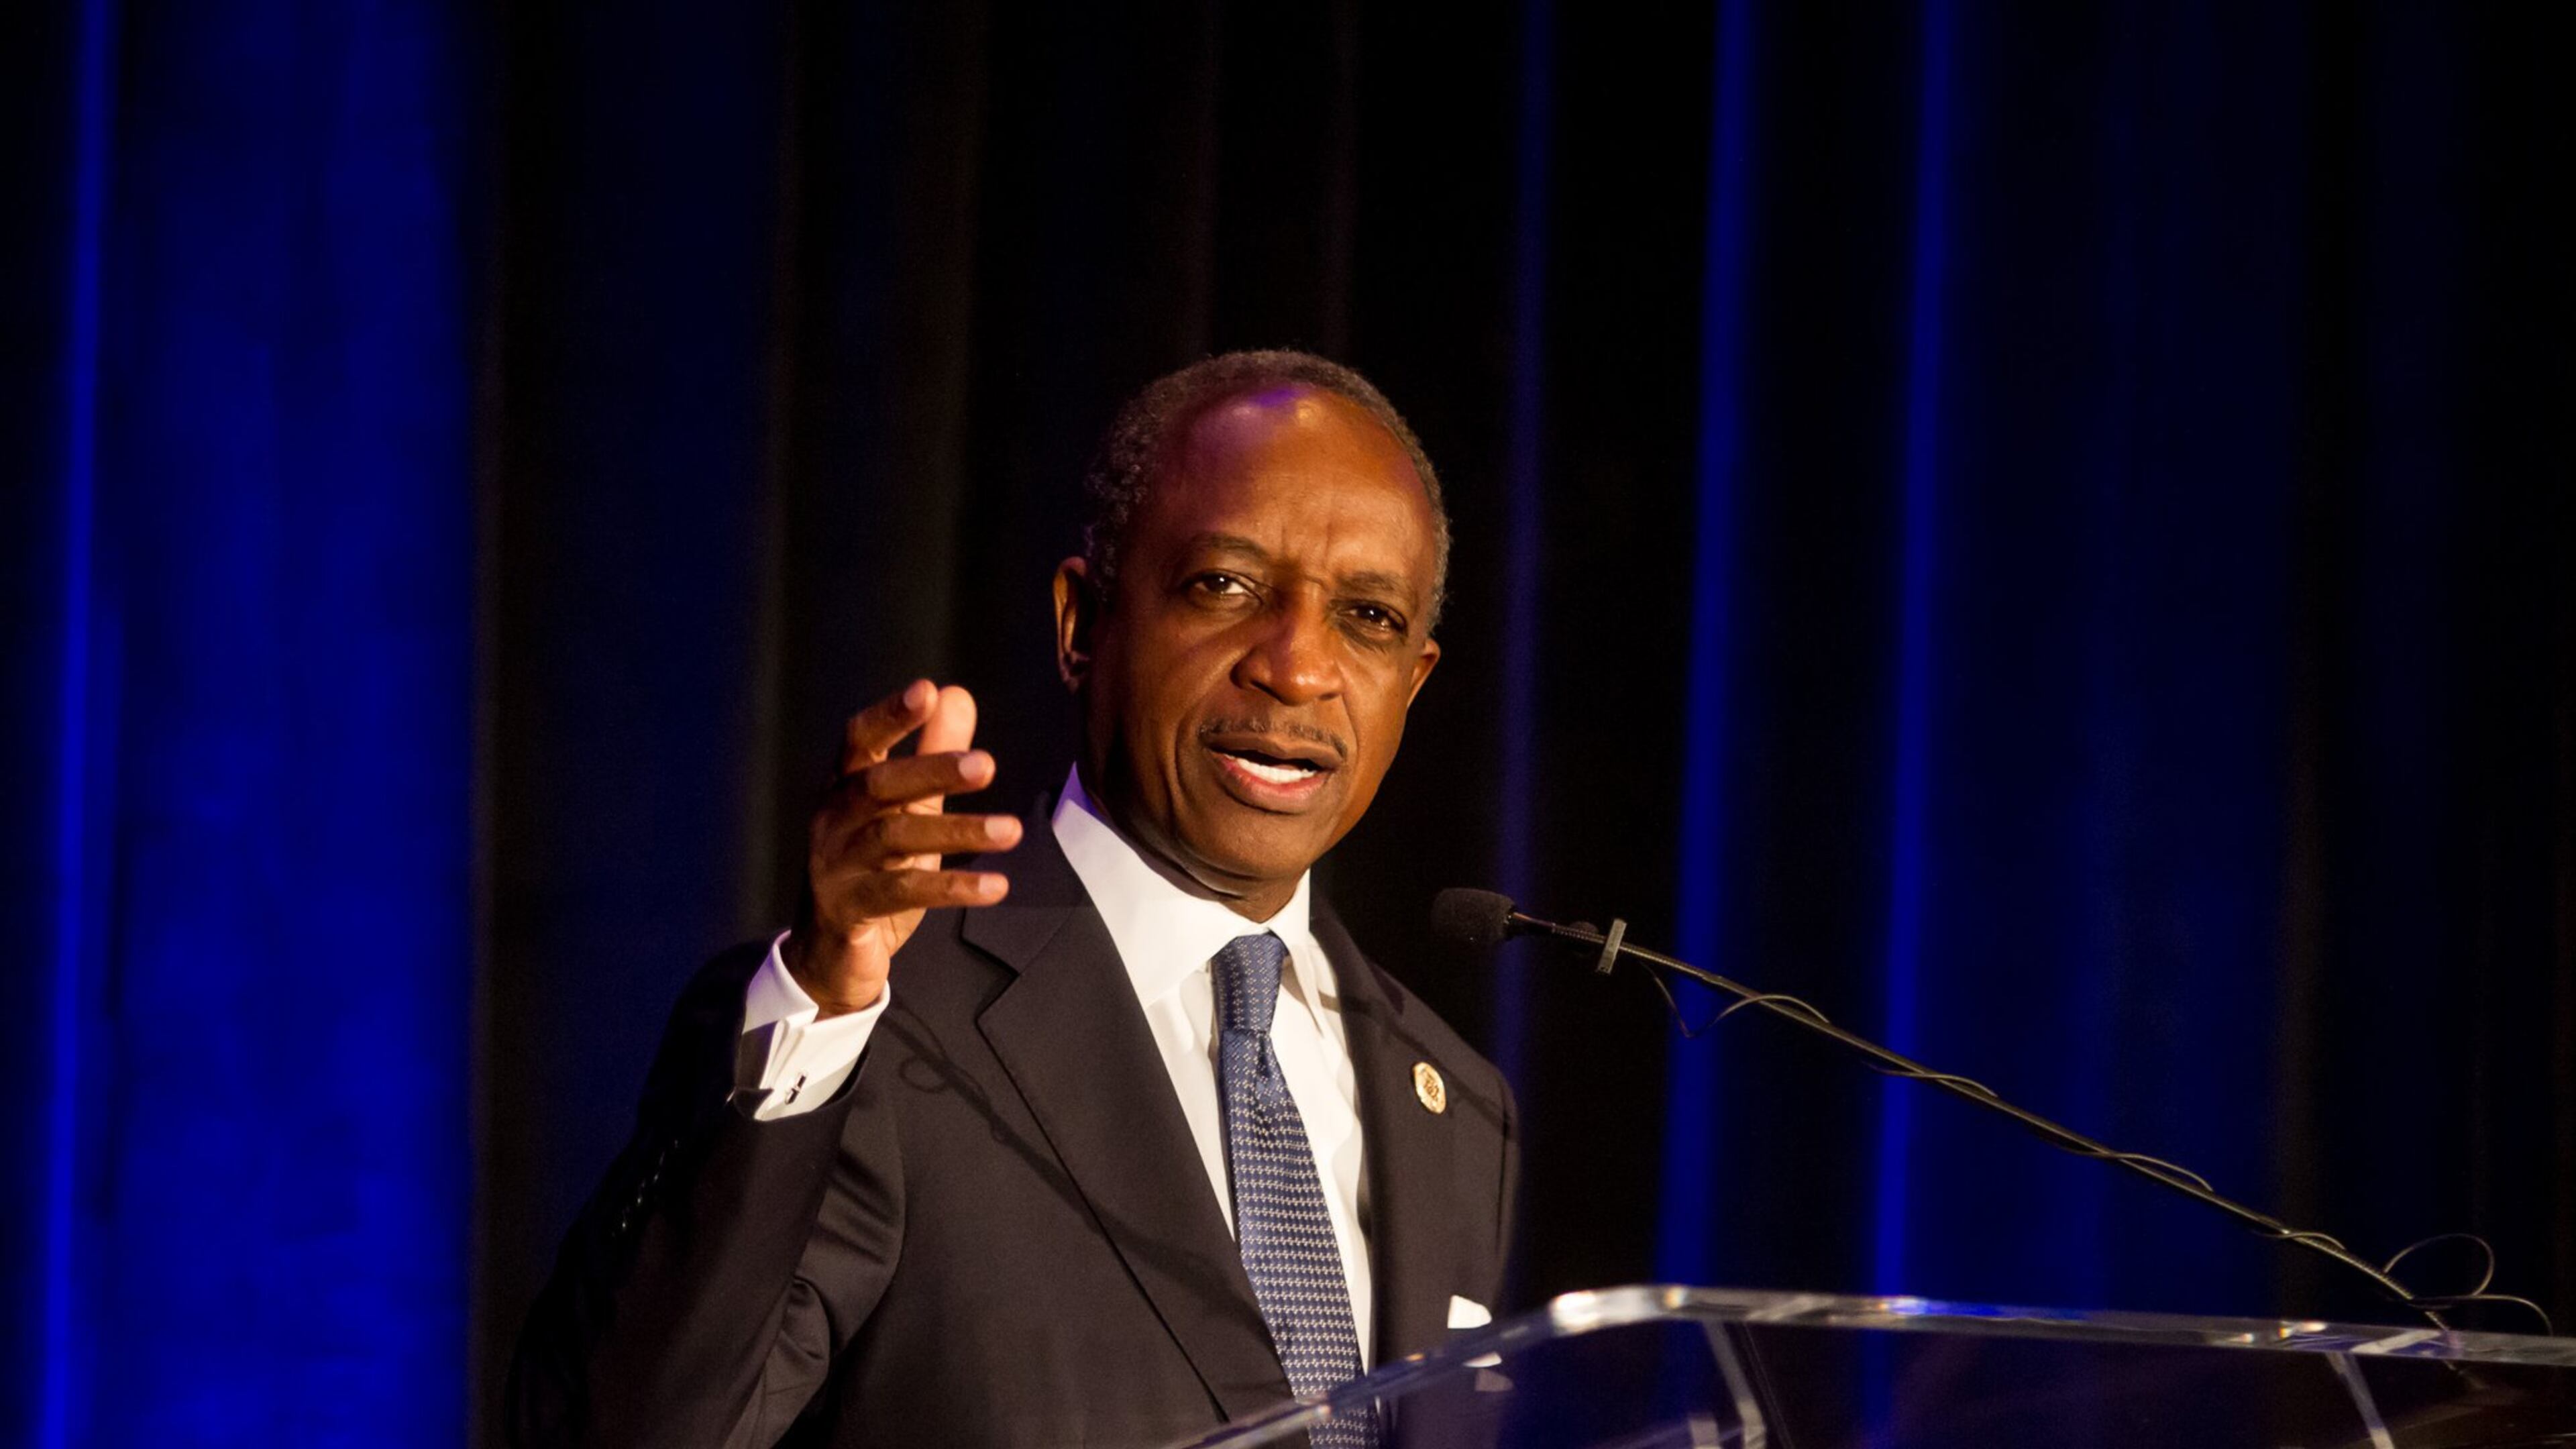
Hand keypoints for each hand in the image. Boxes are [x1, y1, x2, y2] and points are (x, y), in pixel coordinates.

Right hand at [784, 680, 1022, 1014]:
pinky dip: (952, 888)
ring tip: (1013, 830)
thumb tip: (956, 693)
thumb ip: (932, 753)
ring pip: (895, 839)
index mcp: (844, 787)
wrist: (829, 953)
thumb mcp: (907, 809)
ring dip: (958, 832)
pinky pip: (903, 894)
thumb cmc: (874, 867)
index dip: (891, 715)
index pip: (861, 740)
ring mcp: (835, 866)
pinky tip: (996, 886)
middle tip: (987, 765)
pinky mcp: (848, 910)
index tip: (927, 690)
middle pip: (880, 785)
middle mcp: (833, 819)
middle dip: (932, 770)